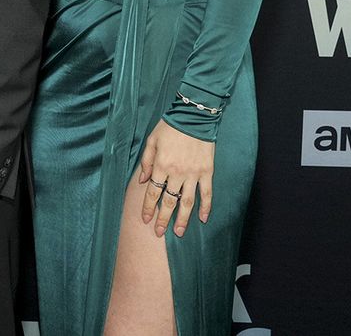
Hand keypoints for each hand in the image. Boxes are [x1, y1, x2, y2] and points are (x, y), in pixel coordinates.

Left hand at [137, 119, 213, 237]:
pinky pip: (207, 193)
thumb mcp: (151, 141)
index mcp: (161, 166)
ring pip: (187, 202)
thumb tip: (142, 181)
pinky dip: (206, 207)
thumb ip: (146, 162)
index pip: (152, 192)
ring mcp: (193, 174)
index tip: (145, 219)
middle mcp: (177, 173)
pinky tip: (203, 219)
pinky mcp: (207, 172)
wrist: (194, 118)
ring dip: (182, 219)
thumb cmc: (170, 128)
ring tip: (178, 232)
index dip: (148, 207)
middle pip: (168, 201)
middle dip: (163, 218)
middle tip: (159, 232)